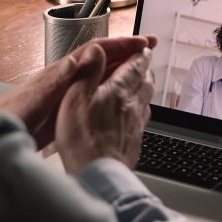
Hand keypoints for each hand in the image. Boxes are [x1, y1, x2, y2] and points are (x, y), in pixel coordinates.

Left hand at [0, 35, 156, 148]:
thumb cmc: (10, 116)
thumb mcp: (36, 98)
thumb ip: (57, 80)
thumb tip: (80, 59)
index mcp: (60, 72)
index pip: (96, 51)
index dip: (121, 44)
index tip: (143, 42)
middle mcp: (65, 77)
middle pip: (101, 58)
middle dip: (126, 50)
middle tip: (151, 46)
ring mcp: (66, 91)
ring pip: (100, 74)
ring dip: (121, 67)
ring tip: (142, 66)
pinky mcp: (65, 106)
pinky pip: (94, 91)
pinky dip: (111, 87)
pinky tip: (119, 94)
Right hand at [55, 42, 155, 173]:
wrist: (99, 174)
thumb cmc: (84, 139)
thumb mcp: (76, 97)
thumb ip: (88, 71)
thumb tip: (97, 49)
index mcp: (119, 92)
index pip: (134, 67)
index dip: (139, 55)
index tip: (144, 47)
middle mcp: (132, 106)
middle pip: (144, 83)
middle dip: (144, 70)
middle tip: (144, 63)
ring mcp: (135, 126)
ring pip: (145, 101)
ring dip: (145, 89)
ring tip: (142, 84)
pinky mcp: (133, 143)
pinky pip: (142, 121)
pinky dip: (140, 112)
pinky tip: (135, 117)